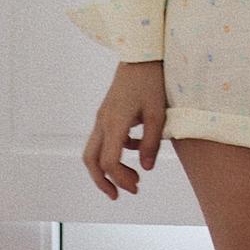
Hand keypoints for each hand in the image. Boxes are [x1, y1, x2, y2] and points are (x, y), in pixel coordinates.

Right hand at [83, 61, 167, 198]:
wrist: (141, 54)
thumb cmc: (151, 82)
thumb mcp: (158, 114)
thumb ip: (151, 143)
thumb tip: (146, 169)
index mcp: (114, 123)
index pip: (109, 162)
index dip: (120, 179)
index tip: (136, 186)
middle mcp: (103, 121)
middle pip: (90, 160)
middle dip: (102, 181)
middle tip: (119, 195)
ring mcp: (103, 116)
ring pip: (93, 150)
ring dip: (106, 169)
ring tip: (129, 179)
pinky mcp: (107, 112)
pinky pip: (104, 138)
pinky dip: (115, 151)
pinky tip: (136, 150)